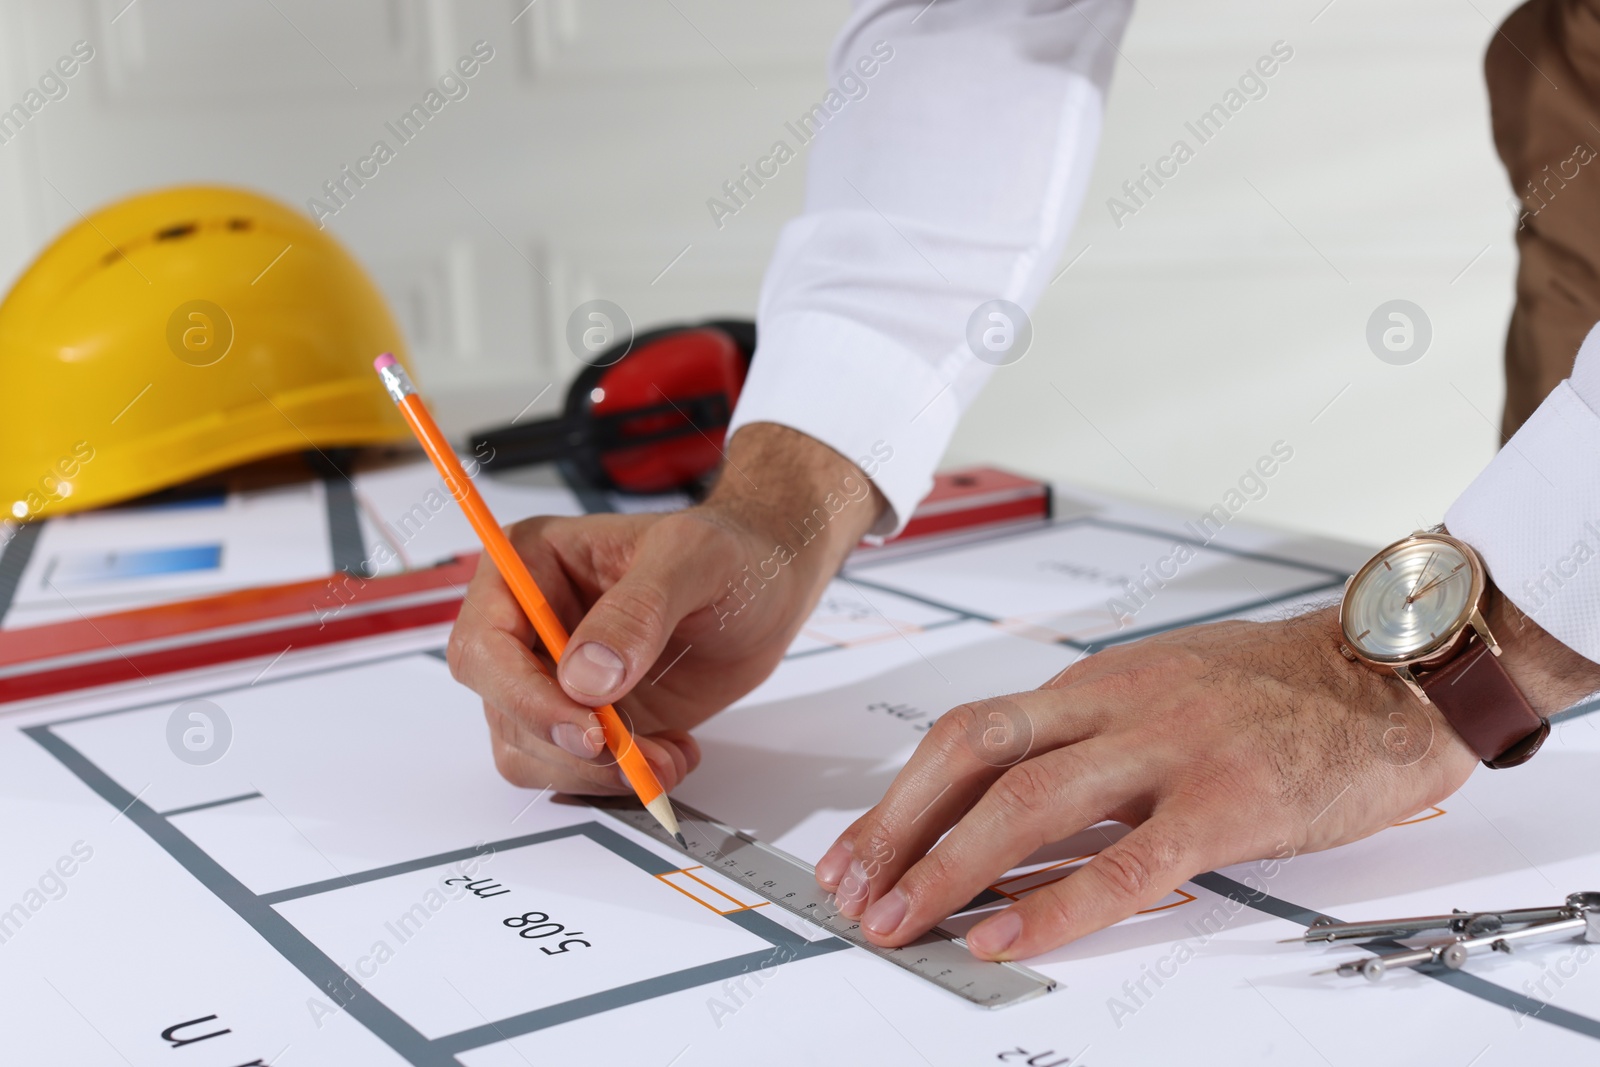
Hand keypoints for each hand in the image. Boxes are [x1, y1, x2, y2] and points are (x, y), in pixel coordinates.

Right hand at [446, 423, 884, 795]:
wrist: (769, 587)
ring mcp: (551, 676)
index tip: (587, 729)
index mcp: (530, 565)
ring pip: (529, 751)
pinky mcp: (585, 718)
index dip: (524, 696)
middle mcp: (526, 623)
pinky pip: (571, 769)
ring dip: (595, 772)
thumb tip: (584, 677)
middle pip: (502, 707)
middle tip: (636, 757)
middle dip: (567, 746)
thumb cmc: (729, 553)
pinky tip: (670, 753)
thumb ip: (638, 610)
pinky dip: (616, 779)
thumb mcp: (693, 559)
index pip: (485, 644)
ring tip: (667, 756)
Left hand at [815, 598, 1595, 961]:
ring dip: (951, 864)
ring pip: (1031, 801)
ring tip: (901, 920)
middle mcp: (1116, 706)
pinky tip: (1005, 935)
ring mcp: (1170, 748)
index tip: (854, 850)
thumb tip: (1007, 804)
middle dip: (900, 826)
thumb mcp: (1161, 689)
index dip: (901, 795)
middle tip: (853, 891)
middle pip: (975, 754)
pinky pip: (1127, 861)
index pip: (970, 733)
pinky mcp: (1229, 800)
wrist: (1391, 672)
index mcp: (1095, 684)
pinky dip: (1057, 902)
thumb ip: (1089, 737)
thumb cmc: (1277, 688)